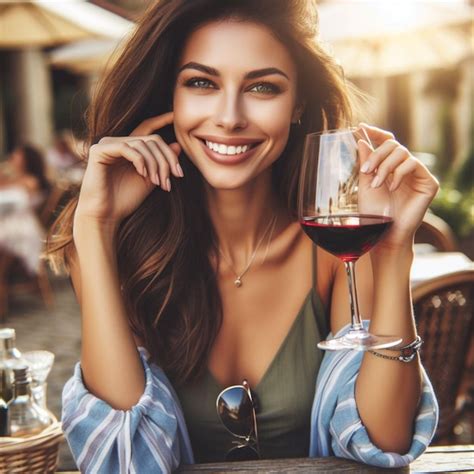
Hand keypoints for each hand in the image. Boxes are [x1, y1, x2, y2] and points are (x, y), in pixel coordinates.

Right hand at [75, 112, 182, 227]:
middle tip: (176, 176)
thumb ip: (162, 163)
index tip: (174, 116)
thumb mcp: (151, 180)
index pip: (147, 129)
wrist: (106, 215)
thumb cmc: (126, 199)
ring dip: (156, 164)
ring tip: (159, 182)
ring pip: (142, 144)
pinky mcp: (99, 151)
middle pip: (152, 140)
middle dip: (167, 158)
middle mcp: (117, 143)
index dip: (160, 120)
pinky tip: (144, 174)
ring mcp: (107, 145)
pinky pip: (127, 148)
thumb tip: (177, 145)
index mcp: (129, 148)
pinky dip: (140, 160)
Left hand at [357, 123, 438, 250]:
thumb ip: (365, 161)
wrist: (384, 234)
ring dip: (385, 166)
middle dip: (376, 154)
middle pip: (392, 144)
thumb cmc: (374, 213)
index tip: (359, 127)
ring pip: (402, 152)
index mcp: (390, 166)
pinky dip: (399, 173)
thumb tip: (362, 137)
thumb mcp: (365, 184)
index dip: (375, 132)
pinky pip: (414, 164)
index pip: (386, 141)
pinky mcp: (428, 182)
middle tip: (365, 170)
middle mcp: (404, 167)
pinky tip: (391, 187)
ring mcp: (417, 174)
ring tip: (376, 183)